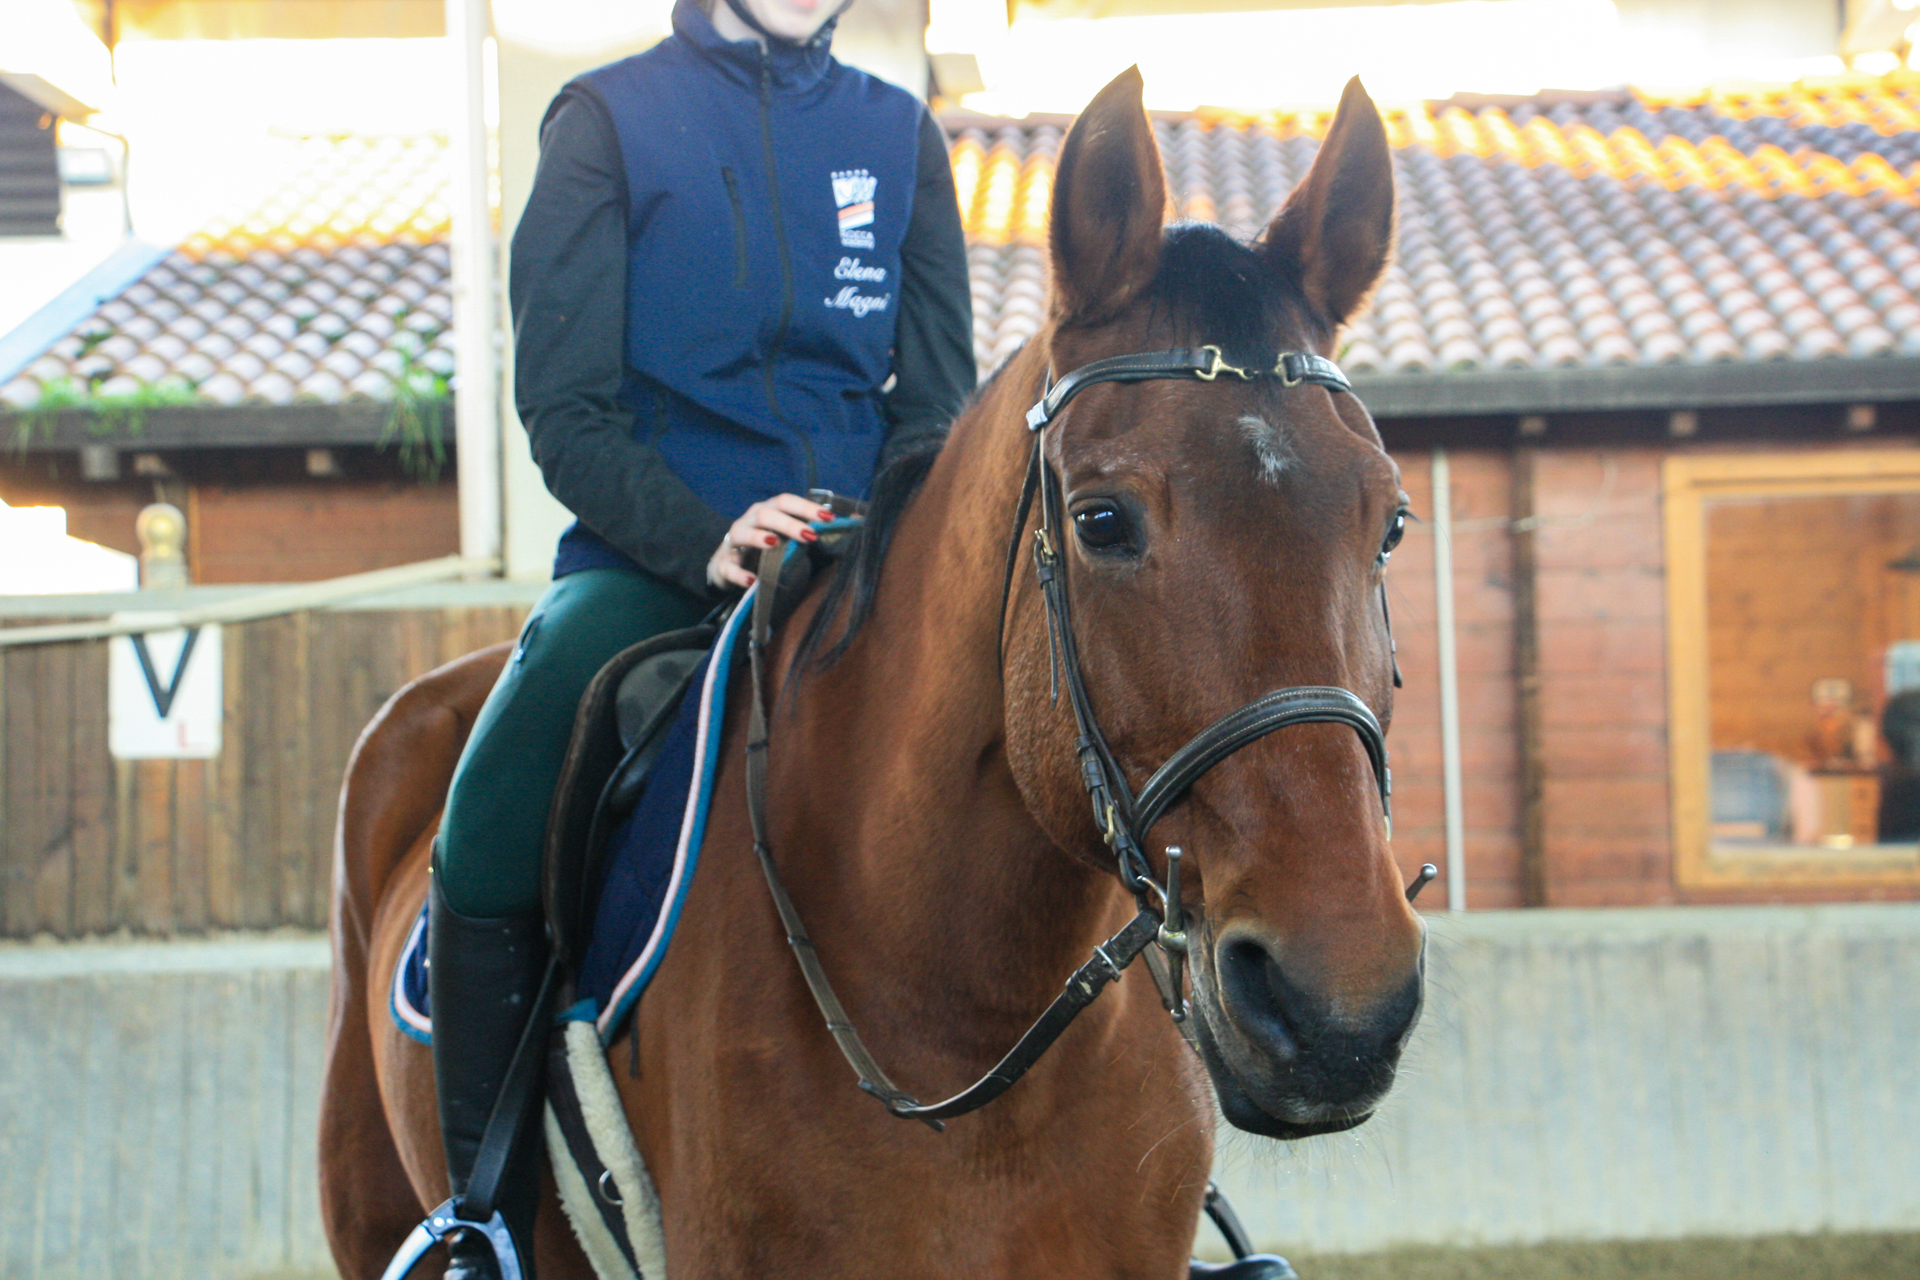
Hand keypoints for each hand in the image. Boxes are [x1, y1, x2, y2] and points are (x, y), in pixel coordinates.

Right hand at [706, 493, 834, 589]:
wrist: (728, 567)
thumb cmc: (764, 550)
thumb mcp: (787, 538)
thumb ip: (814, 530)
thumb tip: (855, 521)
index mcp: (767, 512)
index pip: (786, 501)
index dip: (806, 507)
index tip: (829, 517)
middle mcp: (749, 521)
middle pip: (766, 513)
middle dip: (788, 522)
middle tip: (810, 535)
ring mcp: (732, 542)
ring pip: (742, 533)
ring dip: (758, 537)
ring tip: (774, 543)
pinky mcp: (722, 565)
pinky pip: (728, 568)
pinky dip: (739, 574)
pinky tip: (752, 581)